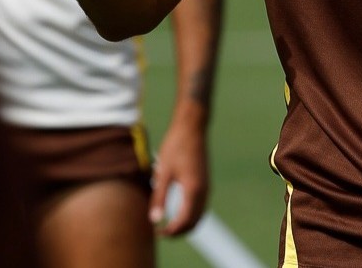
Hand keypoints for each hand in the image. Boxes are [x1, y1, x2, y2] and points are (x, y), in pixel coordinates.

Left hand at [149, 117, 209, 235]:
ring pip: (199, 215)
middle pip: (195, 222)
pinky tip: (178, 213)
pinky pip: (201, 206)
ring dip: (186, 225)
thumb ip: (159, 197)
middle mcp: (204, 191)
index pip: (184, 221)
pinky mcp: (205, 182)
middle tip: (160, 233)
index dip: (171, 231)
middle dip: (179, 232)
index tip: (156, 233)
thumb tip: (154, 220)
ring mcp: (206, 186)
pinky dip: (191, 215)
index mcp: (193, 190)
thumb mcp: (163, 172)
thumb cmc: (175, 146)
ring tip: (168, 226)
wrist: (192, 127)